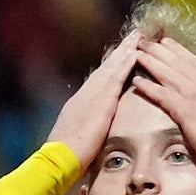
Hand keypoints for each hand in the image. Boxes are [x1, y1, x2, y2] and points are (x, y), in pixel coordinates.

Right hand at [45, 34, 146, 167]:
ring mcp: (92, 95)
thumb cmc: (65, 156)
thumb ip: (84, 129)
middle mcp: (85, 94)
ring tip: (137, 37)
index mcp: (79, 103)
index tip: (121, 53)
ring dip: (125, 51)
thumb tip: (89, 131)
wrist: (58, 158)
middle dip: (119, 52)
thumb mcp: (75, 137)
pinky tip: (134, 53)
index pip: (98, 80)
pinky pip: (115, 78)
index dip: (110, 66)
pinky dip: (125, 64)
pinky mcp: (101, 101)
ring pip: (111, 68)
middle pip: (105, 68)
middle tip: (133, 36)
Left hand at [124, 31, 195, 169]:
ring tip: (137, 53)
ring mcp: (195, 97)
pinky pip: (162, 96)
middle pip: (179, 63)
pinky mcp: (185, 112)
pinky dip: (148, 87)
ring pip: (168, 74)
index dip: (179, 52)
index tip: (167, 43)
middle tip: (145, 42)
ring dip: (151, 62)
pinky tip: (136, 81)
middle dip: (160, 51)